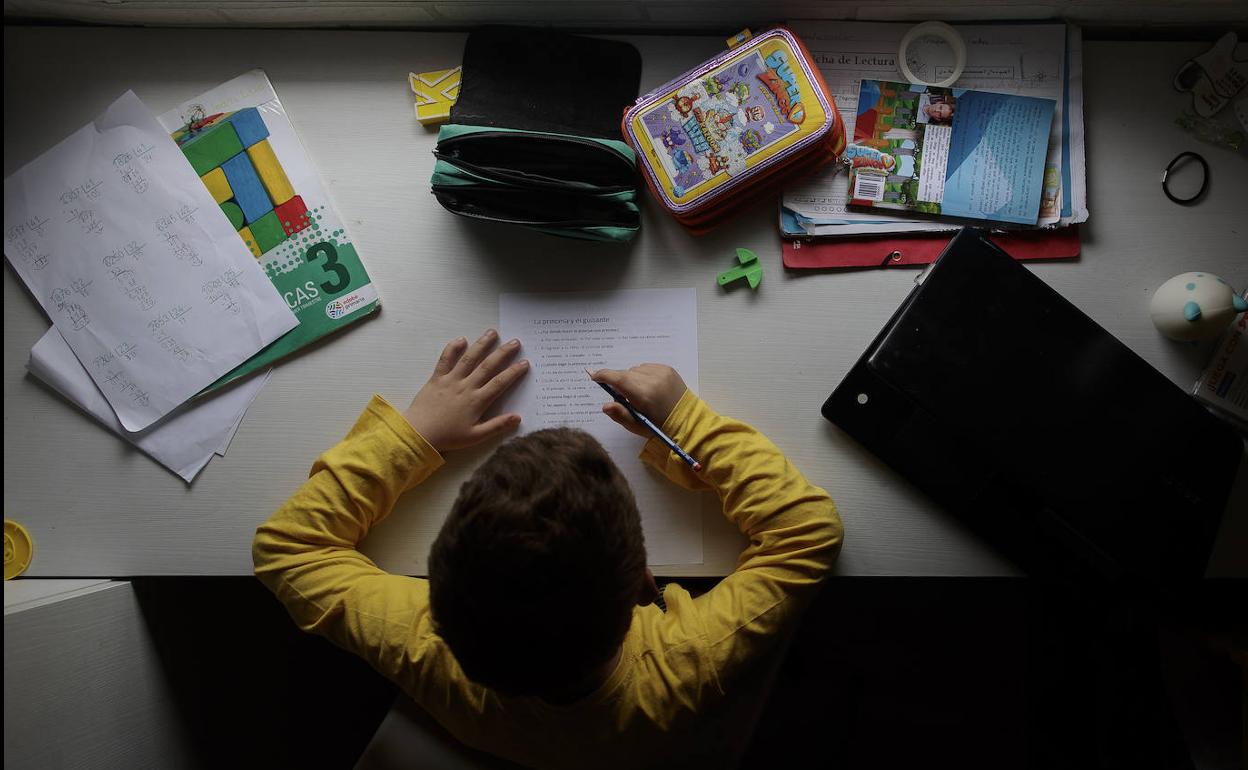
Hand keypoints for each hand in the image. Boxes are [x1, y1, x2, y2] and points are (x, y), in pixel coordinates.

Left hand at [403, 330, 528, 451]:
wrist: (419, 434)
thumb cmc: (448, 437)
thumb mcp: (475, 436)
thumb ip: (497, 426)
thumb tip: (517, 418)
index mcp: (477, 401)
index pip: (500, 383)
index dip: (513, 372)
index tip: (524, 362)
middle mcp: (466, 387)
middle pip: (488, 366)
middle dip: (503, 353)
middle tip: (515, 342)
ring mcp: (451, 380)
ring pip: (469, 358)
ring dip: (481, 344)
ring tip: (492, 333)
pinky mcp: (437, 378)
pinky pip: (445, 360)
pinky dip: (452, 348)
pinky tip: (461, 339)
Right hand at [590, 364, 687, 438]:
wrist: (687, 421)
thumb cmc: (659, 427)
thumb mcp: (637, 426)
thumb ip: (620, 415)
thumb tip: (605, 405)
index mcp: (644, 394)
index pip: (618, 378)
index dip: (603, 376)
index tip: (593, 376)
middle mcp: (652, 379)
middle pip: (625, 374)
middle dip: (620, 383)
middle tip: (625, 398)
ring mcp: (662, 372)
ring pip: (636, 370)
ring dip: (633, 379)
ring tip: (640, 394)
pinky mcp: (668, 369)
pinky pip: (648, 367)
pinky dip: (644, 375)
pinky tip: (650, 388)